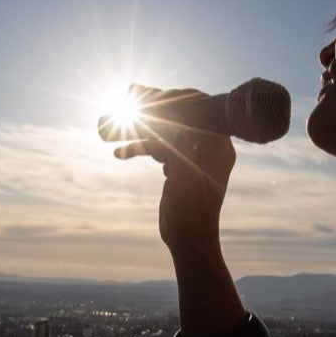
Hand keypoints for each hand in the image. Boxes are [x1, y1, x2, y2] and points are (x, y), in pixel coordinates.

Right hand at [106, 84, 236, 255]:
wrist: (189, 242)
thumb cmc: (192, 211)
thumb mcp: (182, 174)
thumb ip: (173, 143)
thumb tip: (161, 113)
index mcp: (218, 146)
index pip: (202, 109)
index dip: (180, 98)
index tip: (156, 95)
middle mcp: (208, 148)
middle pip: (181, 116)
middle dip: (155, 108)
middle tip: (131, 97)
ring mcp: (192, 157)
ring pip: (166, 132)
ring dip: (142, 129)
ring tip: (117, 124)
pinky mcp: (179, 168)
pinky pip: (159, 150)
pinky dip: (141, 148)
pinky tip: (120, 153)